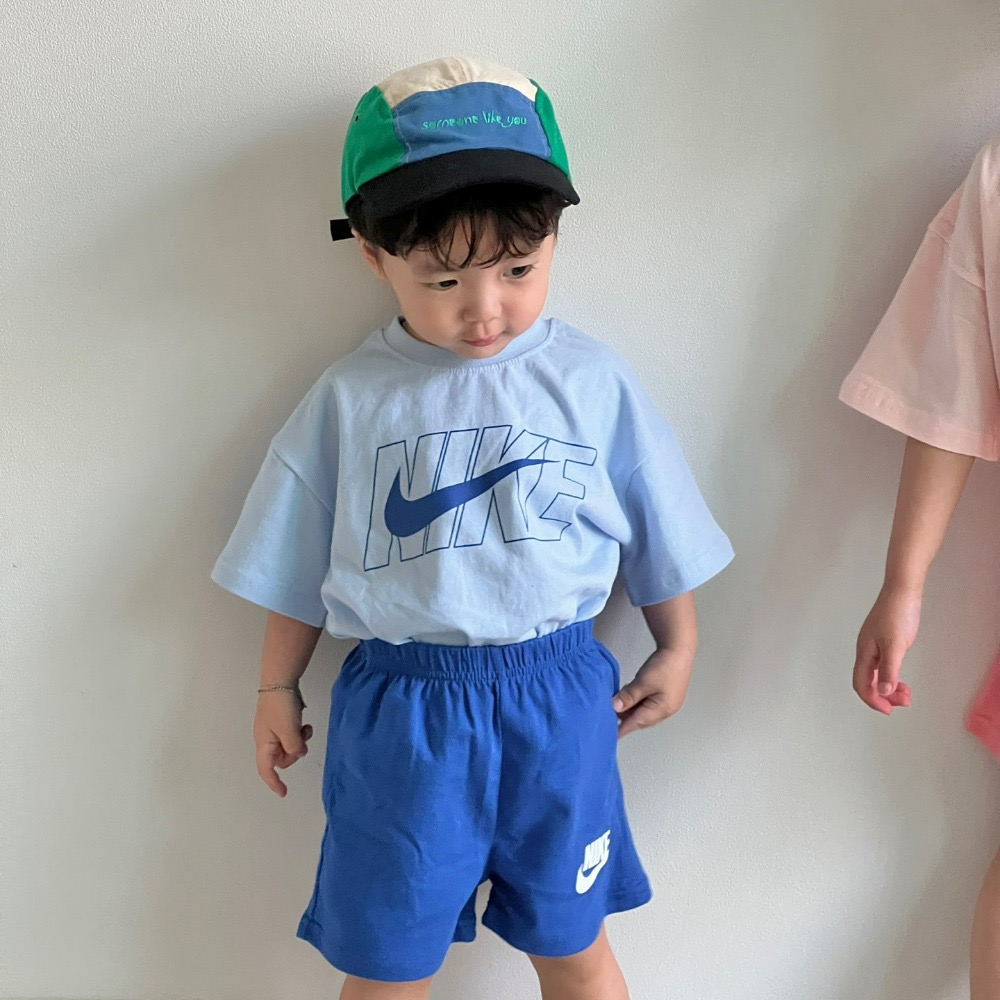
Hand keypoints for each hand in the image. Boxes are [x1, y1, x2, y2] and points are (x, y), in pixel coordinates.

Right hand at [253, 691, 312, 795]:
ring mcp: (274, 729)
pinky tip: (304, 721)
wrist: (281, 681)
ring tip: (304, 728)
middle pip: (281, 758)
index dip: (274, 782)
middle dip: (294, 753)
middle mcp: (266, 739)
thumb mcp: (288, 731)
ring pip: (289, 745)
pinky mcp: (282, 720)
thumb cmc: (280, 706)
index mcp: (264, 744)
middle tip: (301, 740)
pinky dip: (300, 731)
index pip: (266, 769)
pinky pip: (292, 734)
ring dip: (299, 740)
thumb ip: (294, 748)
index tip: (283, 792)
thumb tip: (298, 753)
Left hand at [612, 647, 693, 738]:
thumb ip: (628, 696)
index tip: (610, 735)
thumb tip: (615, 707)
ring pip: (644, 711)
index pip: (637, 723)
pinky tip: (630, 694)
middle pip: (641, 719)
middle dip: (626, 716)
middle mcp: (666, 710)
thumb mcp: (642, 682)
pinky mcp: (667, 695)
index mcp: (662, 710)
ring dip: (631, 707)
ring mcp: (668, 703)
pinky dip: (638, 701)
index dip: (622, 729)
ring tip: (619, 700)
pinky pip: (649, 704)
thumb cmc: (665, 665)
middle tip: (611, 709)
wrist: (679, 649)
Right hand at [853, 584, 918, 714]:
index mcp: (865, 652)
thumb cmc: (897, 614)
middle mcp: (866, 651)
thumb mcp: (896, 645)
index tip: (889, 710)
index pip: (861, 684)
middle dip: (884, 696)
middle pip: (868, 682)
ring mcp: (873, 646)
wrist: (902, 591)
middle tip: (904, 701)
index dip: (873, 700)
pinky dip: (891, 676)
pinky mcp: (882, 641)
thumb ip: (890, 670)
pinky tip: (901, 677)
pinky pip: (882, 666)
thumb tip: (884, 692)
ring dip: (889, 687)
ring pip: (876, 675)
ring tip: (906, 692)